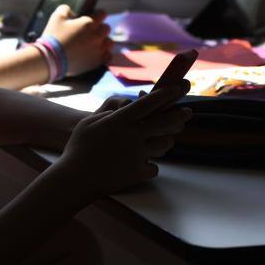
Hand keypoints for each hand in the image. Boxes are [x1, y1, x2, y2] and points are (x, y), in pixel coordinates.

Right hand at [42, 5, 111, 75]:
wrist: (51, 59)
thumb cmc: (53, 36)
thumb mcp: (57, 17)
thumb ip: (66, 9)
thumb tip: (72, 12)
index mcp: (88, 23)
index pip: (102, 14)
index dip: (98, 15)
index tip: (93, 17)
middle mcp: (97, 35)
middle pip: (107, 28)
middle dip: (100, 28)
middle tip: (91, 32)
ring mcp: (99, 49)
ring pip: (110, 42)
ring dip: (104, 41)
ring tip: (95, 44)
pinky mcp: (97, 62)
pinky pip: (109, 56)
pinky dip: (105, 54)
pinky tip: (97, 54)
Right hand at [58, 82, 191, 196]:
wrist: (76, 178)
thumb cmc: (79, 147)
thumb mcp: (89, 122)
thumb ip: (110, 113)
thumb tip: (128, 107)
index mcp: (119, 121)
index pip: (148, 103)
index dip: (166, 94)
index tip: (179, 86)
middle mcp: (132, 135)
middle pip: (165, 122)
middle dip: (180, 115)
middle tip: (187, 111)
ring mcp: (137, 155)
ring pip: (164, 144)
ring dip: (165, 140)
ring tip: (162, 139)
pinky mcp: (139, 173)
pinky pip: (154, 166)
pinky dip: (149, 164)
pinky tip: (140, 163)